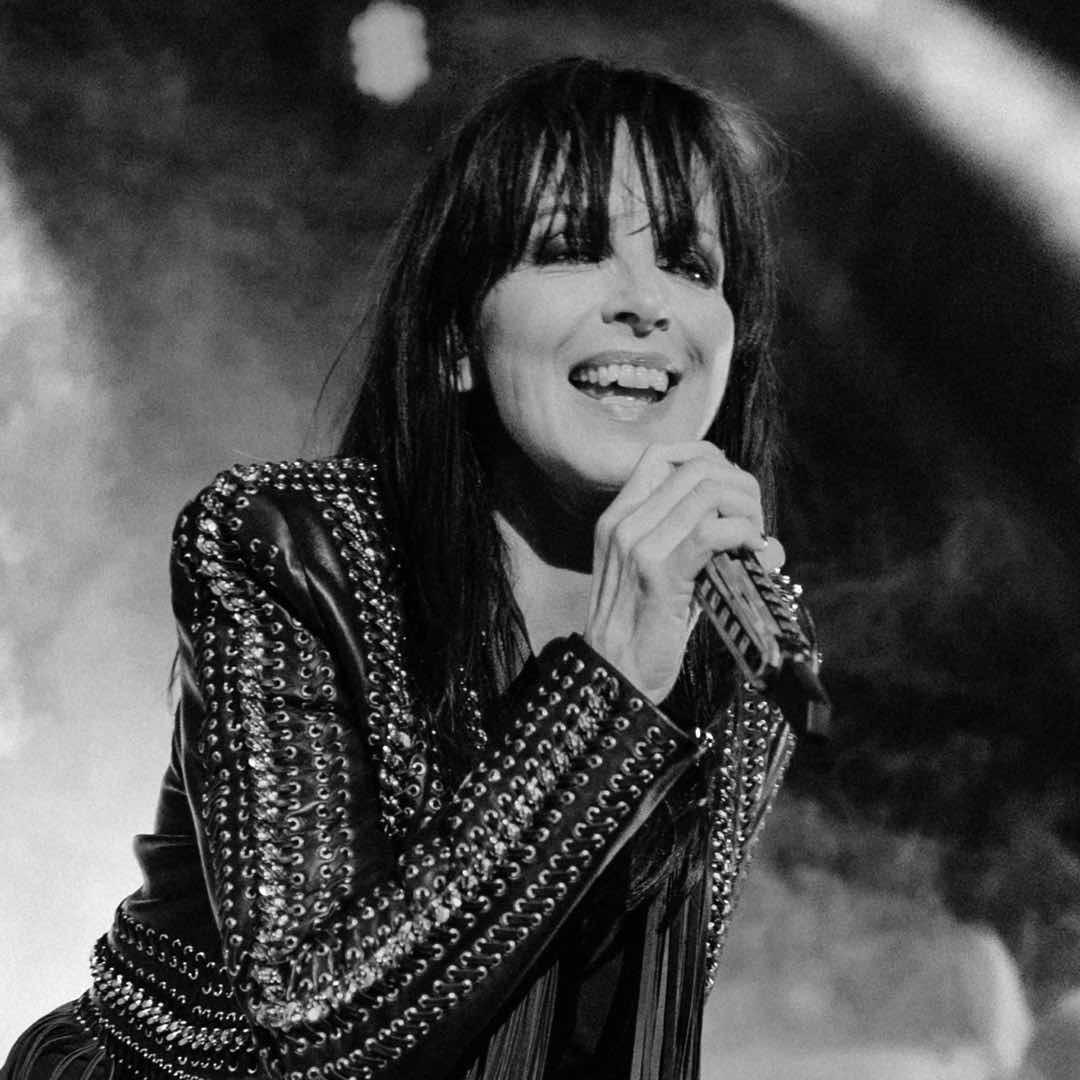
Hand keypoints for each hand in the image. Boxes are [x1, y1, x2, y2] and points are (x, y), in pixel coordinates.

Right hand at [583, 441, 764, 702]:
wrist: (614, 678)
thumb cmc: (644, 632)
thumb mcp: (656, 575)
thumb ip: (693, 545)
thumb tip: (760, 536)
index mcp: (616, 517)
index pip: (662, 454)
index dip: (709, 459)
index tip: (733, 491)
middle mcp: (623, 522)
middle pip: (695, 466)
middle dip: (740, 485)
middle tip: (755, 522)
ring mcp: (638, 544)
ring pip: (708, 491)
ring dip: (747, 509)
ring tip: (755, 539)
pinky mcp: (660, 572)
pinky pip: (712, 530)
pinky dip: (743, 533)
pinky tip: (751, 553)